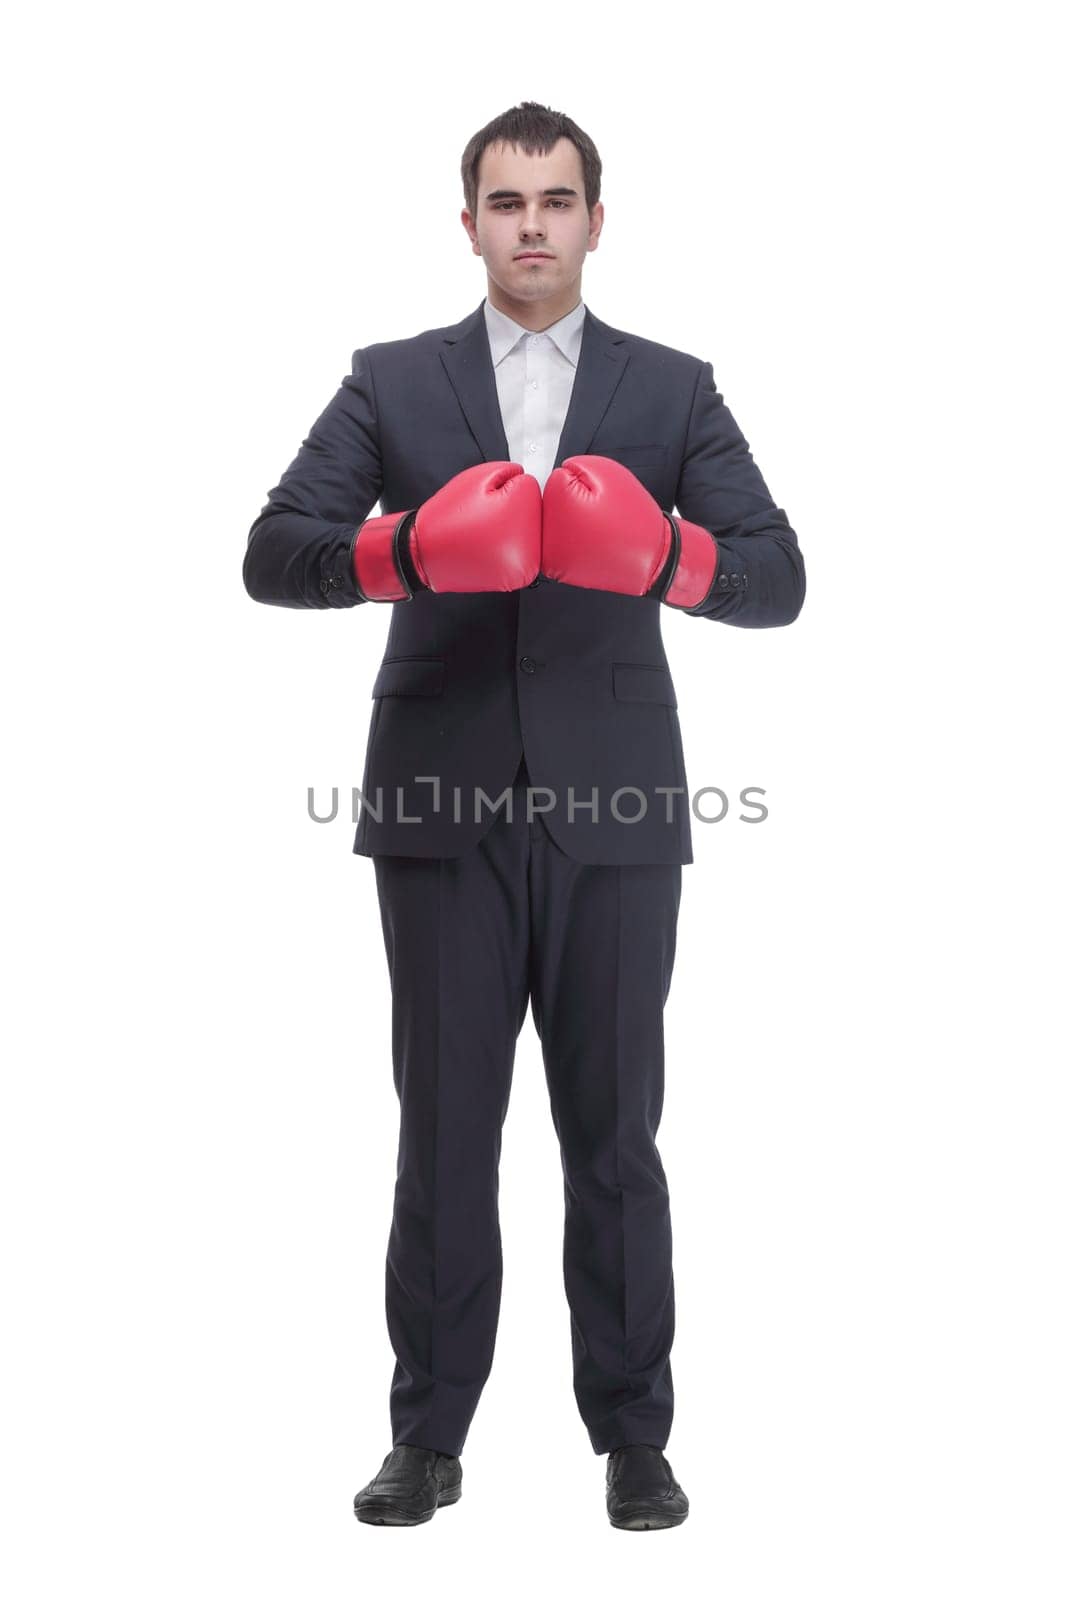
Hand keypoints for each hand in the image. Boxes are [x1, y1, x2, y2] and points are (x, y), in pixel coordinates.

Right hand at [353, 462, 540, 599]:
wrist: (425, 553)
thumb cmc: (448, 515)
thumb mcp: (479, 477)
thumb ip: (511, 472)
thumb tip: (527, 479)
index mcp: (526, 516)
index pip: (529, 488)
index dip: (504, 487)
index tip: (484, 500)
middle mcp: (531, 546)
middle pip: (532, 513)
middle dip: (510, 509)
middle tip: (481, 518)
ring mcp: (524, 568)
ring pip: (526, 534)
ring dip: (509, 530)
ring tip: (481, 533)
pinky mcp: (515, 580)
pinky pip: (516, 554)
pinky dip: (503, 548)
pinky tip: (484, 547)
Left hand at [541, 455, 718, 609]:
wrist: (652, 558)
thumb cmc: (635, 518)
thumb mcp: (607, 473)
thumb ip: (575, 467)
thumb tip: (557, 474)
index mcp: (558, 510)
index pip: (557, 481)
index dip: (583, 483)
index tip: (601, 498)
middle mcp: (549, 539)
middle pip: (552, 505)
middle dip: (574, 503)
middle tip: (602, 515)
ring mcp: (553, 560)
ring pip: (556, 525)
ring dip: (574, 523)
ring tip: (600, 530)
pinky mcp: (561, 572)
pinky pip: (562, 546)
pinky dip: (576, 541)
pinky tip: (595, 543)